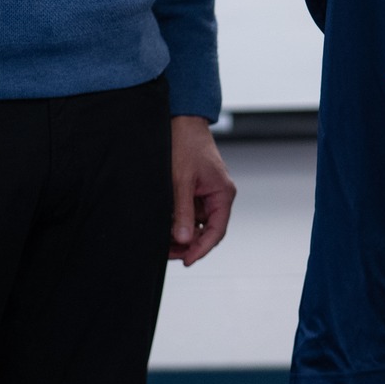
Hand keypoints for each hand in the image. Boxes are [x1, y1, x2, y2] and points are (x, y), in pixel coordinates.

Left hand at [169, 115, 236, 265]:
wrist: (181, 122)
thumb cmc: (186, 145)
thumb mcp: (182, 181)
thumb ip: (184, 212)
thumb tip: (184, 240)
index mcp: (222, 194)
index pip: (216, 231)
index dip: (202, 249)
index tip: (186, 261)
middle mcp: (218, 197)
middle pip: (207, 231)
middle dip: (188, 244)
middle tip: (167, 252)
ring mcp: (207, 195)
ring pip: (196, 224)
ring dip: (181, 234)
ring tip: (162, 240)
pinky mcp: (195, 191)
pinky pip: (189, 213)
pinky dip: (178, 221)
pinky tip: (164, 225)